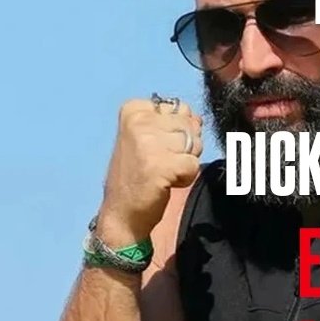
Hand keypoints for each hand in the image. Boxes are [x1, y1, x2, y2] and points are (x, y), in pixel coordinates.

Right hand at [96, 97, 202, 246]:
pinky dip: (186, 177)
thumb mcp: (149, 138)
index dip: (179, 130)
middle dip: (186, 146)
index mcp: (133, 109)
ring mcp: (147, 142)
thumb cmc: (137, 175)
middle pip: (190, 125)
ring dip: (186, 162)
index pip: (180, 107)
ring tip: (163, 172)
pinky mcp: (160, 164)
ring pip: (194, 144)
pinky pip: (193, 164)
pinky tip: (166, 183)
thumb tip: (198, 119)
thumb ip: (173, 122)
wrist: (121, 213)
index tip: (158, 146)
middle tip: (162, 162)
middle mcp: (138, 121)